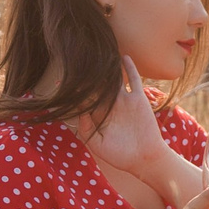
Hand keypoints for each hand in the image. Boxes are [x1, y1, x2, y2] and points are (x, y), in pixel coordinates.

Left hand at [83, 58, 179, 198]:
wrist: (144, 158)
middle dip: (89, 72)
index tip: (64, 76)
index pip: (84, 97)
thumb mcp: (98, 145)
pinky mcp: (138, 99)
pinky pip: (134, 80)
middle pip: (97, 83)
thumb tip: (78, 111)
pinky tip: (124, 56)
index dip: (75, 87)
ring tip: (100, 50)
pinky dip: (130, 68)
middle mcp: (109, 104)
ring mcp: (124, 100)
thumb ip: (86, 129)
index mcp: (97, 114)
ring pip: (114, 78)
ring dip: (108, 66)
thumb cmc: (119, 155)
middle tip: (79, 54)